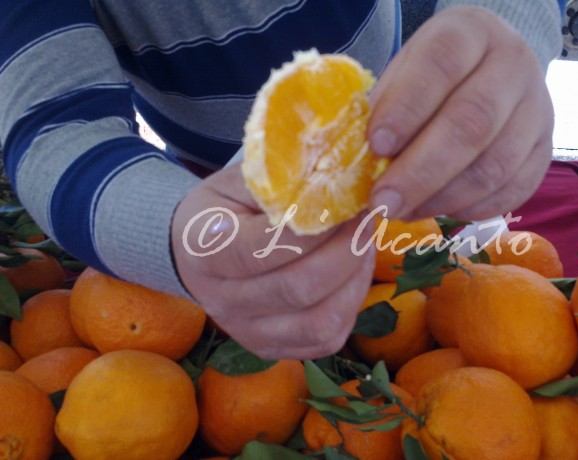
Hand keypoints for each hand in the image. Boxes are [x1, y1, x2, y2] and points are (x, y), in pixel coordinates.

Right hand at [171, 165, 374, 359]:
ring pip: (319, 323)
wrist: (191, 252)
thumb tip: (339, 182)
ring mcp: (247, 332)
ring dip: (355, 282)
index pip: (263, 249)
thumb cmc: (223, 208)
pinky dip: (350, 306)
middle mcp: (223, 301)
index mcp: (206, 252)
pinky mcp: (270, 348)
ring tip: (363, 248)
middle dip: (346, 253)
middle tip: (365, 222)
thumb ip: (281, 183)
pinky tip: (353, 275)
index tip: (345, 205)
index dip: (313, 230)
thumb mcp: (239, 182)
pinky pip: (325, 340)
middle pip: (298, 288)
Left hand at [368, 5, 553, 220]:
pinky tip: (436, 210)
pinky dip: (470, 209)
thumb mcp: (404, 71)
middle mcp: (514, 65)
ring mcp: (538, 109)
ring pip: (495, 165)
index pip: (441, 65)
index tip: (376, 146)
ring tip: (403, 210)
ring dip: (442, 198)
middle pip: (472, 123)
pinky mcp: (545, 149)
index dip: (407, 108)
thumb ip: (386, 106)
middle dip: (421, 171)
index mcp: (471, 32)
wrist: (489, 70)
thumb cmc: (432, 75)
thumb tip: (363, 162)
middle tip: (384, 201)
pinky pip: (513, 190)